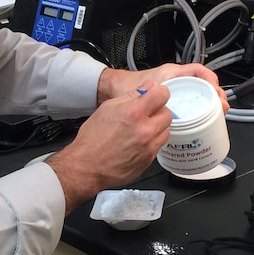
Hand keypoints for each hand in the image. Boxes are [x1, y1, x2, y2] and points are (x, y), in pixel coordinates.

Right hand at [46, 83, 173, 211]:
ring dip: (156, 128)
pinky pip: (158, 146)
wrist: (87, 167)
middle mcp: (145, 130)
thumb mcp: (107, 108)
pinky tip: (136, 143)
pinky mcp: (149, 160)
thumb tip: (148, 87)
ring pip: (165, 131)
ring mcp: (149, 147)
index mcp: (134, 113)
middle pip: (167, 114)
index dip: (158, 93)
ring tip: (139, 130)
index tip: (154, 96)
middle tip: (144, 115)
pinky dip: (151, 142)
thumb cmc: (92, 139)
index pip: (162, 95)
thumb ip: (131, 95)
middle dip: (157, 112)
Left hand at [98, 63, 228, 113]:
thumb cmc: (126, 86)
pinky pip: (190, 106)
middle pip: (203, 86)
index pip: (198, 71)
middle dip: (215, 96)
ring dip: (210, 104)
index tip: (217, 90)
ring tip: (218, 115)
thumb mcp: (140, 89)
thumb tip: (163, 101)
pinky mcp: (172, 104)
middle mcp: (176, 82)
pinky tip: (203, 121)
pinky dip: (199, 111)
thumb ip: (150, 92)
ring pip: (199, 97)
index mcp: (171, 74)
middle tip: (222, 107)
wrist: (113, 92)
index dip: (211, 80)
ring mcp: (175, 93)